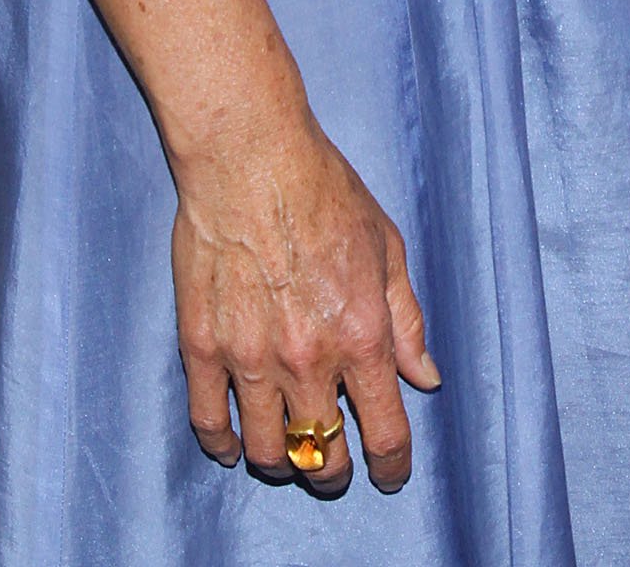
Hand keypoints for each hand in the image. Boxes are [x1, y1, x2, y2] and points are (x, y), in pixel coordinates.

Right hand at [172, 77, 438, 493]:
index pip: (385, 432)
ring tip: (288, 450)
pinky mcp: (203, 347)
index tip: (390, 473)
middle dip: (333, 471)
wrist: (250, 155)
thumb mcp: (386, 247)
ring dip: (283, 462)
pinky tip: (235, 442)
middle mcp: (308, 358)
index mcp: (362, 335)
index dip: (392, 467)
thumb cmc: (324, 190)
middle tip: (333, 464)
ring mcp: (250, 357)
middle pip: (322, 455)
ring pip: (267, 452)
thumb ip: (407, 320)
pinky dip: (224, 445)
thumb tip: (425, 377)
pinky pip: (209, 423)